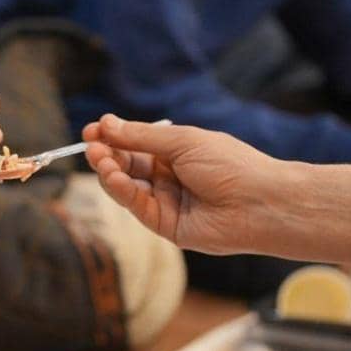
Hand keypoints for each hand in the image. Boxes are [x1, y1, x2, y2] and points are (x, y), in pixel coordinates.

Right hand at [83, 114, 284, 254]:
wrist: (259, 202)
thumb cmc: (230, 165)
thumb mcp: (182, 141)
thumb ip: (141, 136)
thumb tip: (105, 124)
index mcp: (177, 152)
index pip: (135, 145)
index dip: (112, 138)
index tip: (91, 131)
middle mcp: (169, 177)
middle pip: (127, 166)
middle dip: (106, 155)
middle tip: (91, 146)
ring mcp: (167, 202)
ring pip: (127, 187)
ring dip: (110, 172)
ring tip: (99, 159)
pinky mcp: (166, 226)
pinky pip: (137, 207)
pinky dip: (122, 192)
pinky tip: (115, 177)